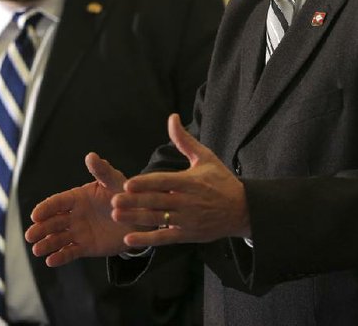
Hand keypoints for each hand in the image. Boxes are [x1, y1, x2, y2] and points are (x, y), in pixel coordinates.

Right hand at [26, 152, 136, 266]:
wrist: (139, 217)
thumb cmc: (125, 195)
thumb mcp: (114, 181)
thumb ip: (102, 171)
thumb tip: (91, 155)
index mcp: (77, 198)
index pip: (57, 203)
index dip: (45, 208)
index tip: (35, 215)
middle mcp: (74, 215)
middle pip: (53, 222)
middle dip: (40, 228)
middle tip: (29, 236)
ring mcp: (79, 231)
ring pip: (58, 239)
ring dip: (47, 244)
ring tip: (37, 250)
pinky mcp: (86, 247)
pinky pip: (70, 252)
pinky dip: (60, 257)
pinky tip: (50, 261)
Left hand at [112, 114, 249, 247]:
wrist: (242, 210)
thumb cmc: (221, 181)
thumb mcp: (205, 157)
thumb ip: (184, 140)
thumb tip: (172, 117)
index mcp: (191, 182)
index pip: (165, 182)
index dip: (146, 183)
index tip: (128, 183)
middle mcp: (188, 202)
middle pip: (157, 201)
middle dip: (135, 201)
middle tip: (114, 200)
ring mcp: (188, 220)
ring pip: (158, 220)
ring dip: (136, 218)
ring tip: (116, 215)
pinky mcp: (188, 235)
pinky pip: (165, 239)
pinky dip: (147, 240)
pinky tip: (129, 239)